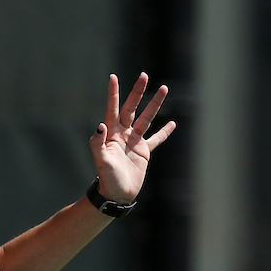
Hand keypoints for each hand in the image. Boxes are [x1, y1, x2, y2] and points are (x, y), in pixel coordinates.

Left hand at [89, 73, 175, 202]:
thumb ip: (98, 144)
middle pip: (131, 108)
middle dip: (137, 92)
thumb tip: (100, 125)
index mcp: (111, 134)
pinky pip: (156, 138)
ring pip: (146, 118)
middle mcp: (123, 134)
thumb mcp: (100, 161)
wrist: (117, 194)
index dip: (113, 93)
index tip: (113, 77)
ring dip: (155, 104)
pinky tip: (172, 123)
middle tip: (144, 76)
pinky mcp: (144, 151)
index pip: (113, 109)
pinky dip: (164, 132)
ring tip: (163, 88)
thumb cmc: (107, 178)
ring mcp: (134, 141)